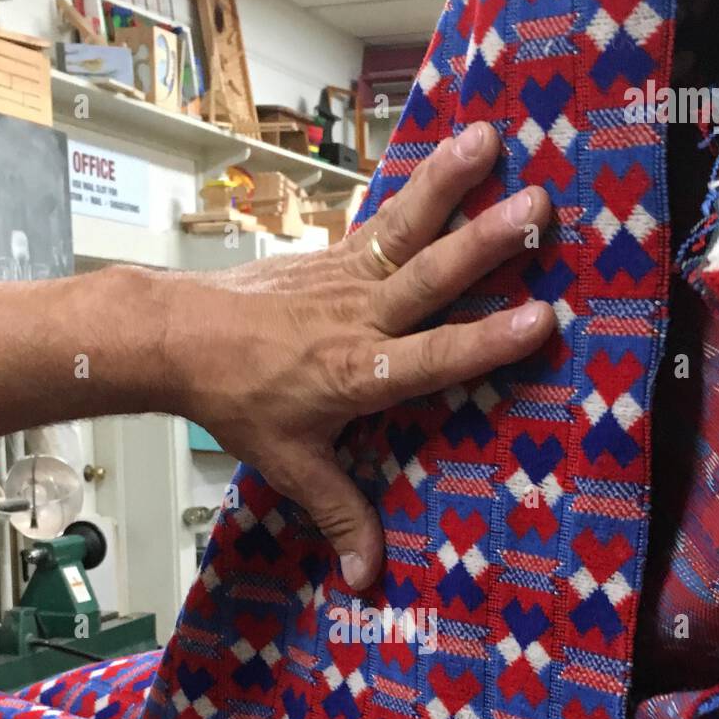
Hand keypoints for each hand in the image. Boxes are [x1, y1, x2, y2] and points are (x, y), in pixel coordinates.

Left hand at [165, 122, 554, 589]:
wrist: (178, 338)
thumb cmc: (238, 400)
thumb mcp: (291, 465)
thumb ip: (339, 516)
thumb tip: (367, 579)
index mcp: (359, 372)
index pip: (435, 357)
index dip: (488, 341)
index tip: (541, 318)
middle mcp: (361, 317)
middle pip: (431, 276)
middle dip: (487, 243)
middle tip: (539, 209)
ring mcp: (347, 276)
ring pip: (407, 227)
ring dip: (450, 183)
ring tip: (490, 139)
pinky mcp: (333, 254)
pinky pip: (381, 216)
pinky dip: (416, 184)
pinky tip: (449, 148)